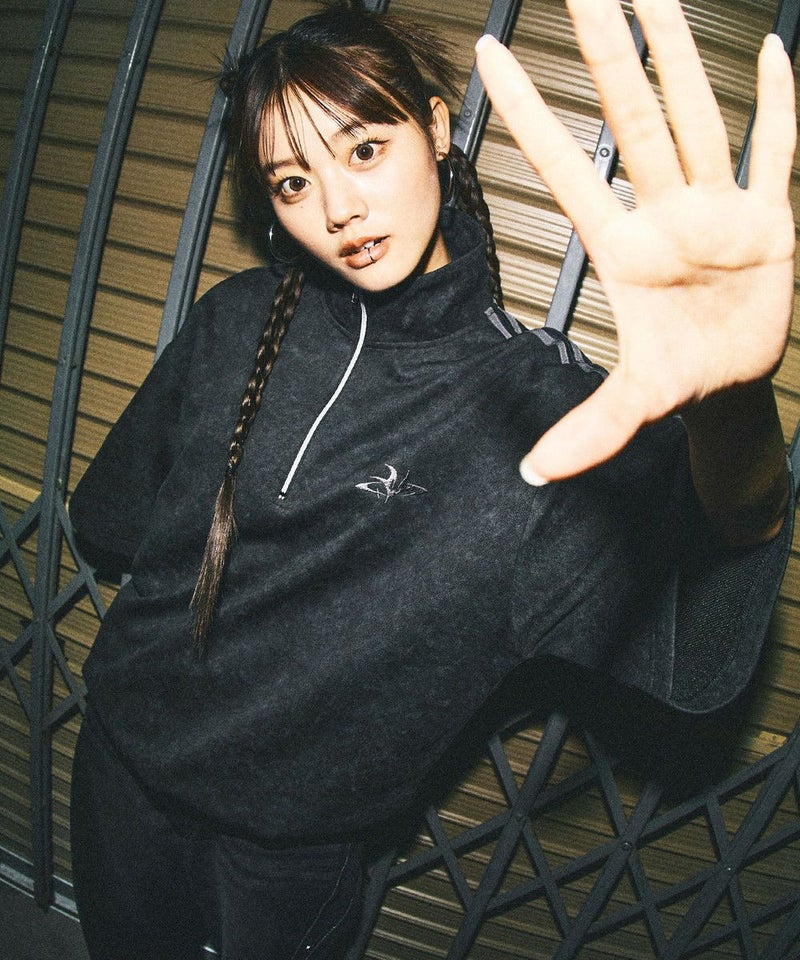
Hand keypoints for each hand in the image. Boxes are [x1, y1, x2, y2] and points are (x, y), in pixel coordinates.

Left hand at [476, 0, 795, 484]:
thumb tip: (535, 473)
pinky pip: (777, 151)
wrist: (734, 381)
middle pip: (633, 120)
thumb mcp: (636, 405)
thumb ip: (589, 430)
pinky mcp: (770, 217)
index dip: (529, 114)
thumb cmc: (681, 381)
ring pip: (696, 116)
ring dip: (680, 56)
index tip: (487, 56)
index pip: (566, 167)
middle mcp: (666, 214)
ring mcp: (719, 209)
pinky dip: (781, 108)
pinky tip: (776, 50)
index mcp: (625, 247)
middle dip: (609, 53)